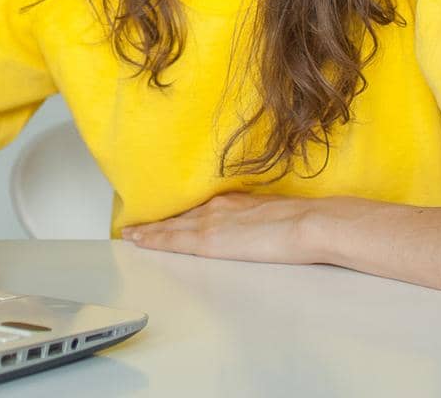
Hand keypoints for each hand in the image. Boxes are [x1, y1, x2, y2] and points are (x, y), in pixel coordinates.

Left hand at [120, 191, 331, 264]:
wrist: (310, 223)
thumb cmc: (303, 220)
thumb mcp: (274, 212)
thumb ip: (257, 218)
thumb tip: (255, 227)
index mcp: (234, 201)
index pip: (198, 208)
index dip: (179, 212)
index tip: (165, 215)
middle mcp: (217, 207)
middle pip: (180, 215)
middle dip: (158, 220)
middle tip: (135, 224)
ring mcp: (211, 222)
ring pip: (171, 226)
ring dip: (149, 230)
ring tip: (130, 233)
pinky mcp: (209, 240)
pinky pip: (173, 240)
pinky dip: (153, 239)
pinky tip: (139, 240)